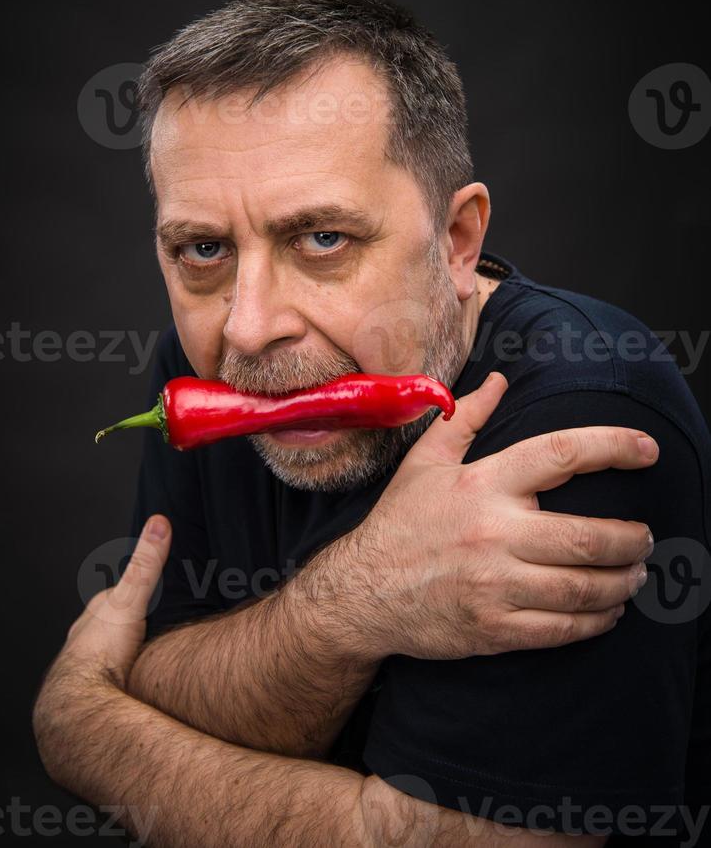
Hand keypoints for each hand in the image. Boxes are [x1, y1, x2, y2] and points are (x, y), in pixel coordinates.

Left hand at [55, 514, 171, 687]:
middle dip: (133, 622)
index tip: (156, 587)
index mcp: (96, 614)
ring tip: (152, 655)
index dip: (138, 589)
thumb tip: (160, 521)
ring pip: (113, 653)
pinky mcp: (97, 692)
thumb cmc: (102, 651)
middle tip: (158, 622)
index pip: (117, 594)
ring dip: (129, 652)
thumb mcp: (131, 598)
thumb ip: (147, 564)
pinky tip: (140, 683)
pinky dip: (128, 676)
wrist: (81, 704)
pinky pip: (116, 678)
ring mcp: (90, 667)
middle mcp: (87, 639)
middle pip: (114, 624)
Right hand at [337, 373, 655, 660]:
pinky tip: (606, 611)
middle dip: (633, 539)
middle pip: (589, 536)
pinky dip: (596, 621)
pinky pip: (562, 629)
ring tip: (634, 574)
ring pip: (583, 587)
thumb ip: (464, 418)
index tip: (648, 450)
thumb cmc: (399, 523)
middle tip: (646, 537)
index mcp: (483, 484)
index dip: (613, 447)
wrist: (361, 591)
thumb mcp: (425, 462)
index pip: (562, 454)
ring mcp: (495, 585)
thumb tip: (500, 382)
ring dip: (623, 582)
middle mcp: (494, 532)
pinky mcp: (494, 629)